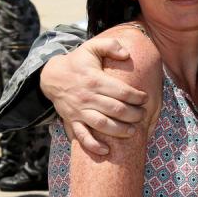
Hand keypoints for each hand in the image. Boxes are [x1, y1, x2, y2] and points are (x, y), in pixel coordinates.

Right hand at [40, 37, 147, 154]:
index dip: (136, 97)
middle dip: (132, 114)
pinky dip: (92, 145)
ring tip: (132, 132)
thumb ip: (110, 46)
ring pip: (101, 124)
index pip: (121, 91)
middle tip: (143, 115)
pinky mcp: (72, 121)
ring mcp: (79, 111)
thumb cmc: (78, 61)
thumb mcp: (92, 47)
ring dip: (118, 130)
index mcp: (95, 80)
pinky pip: (81, 136)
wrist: (52, 76)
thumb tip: (126, 53)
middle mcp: (87, 97)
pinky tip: (106, 151)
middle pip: (115, 109)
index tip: (145, 99)